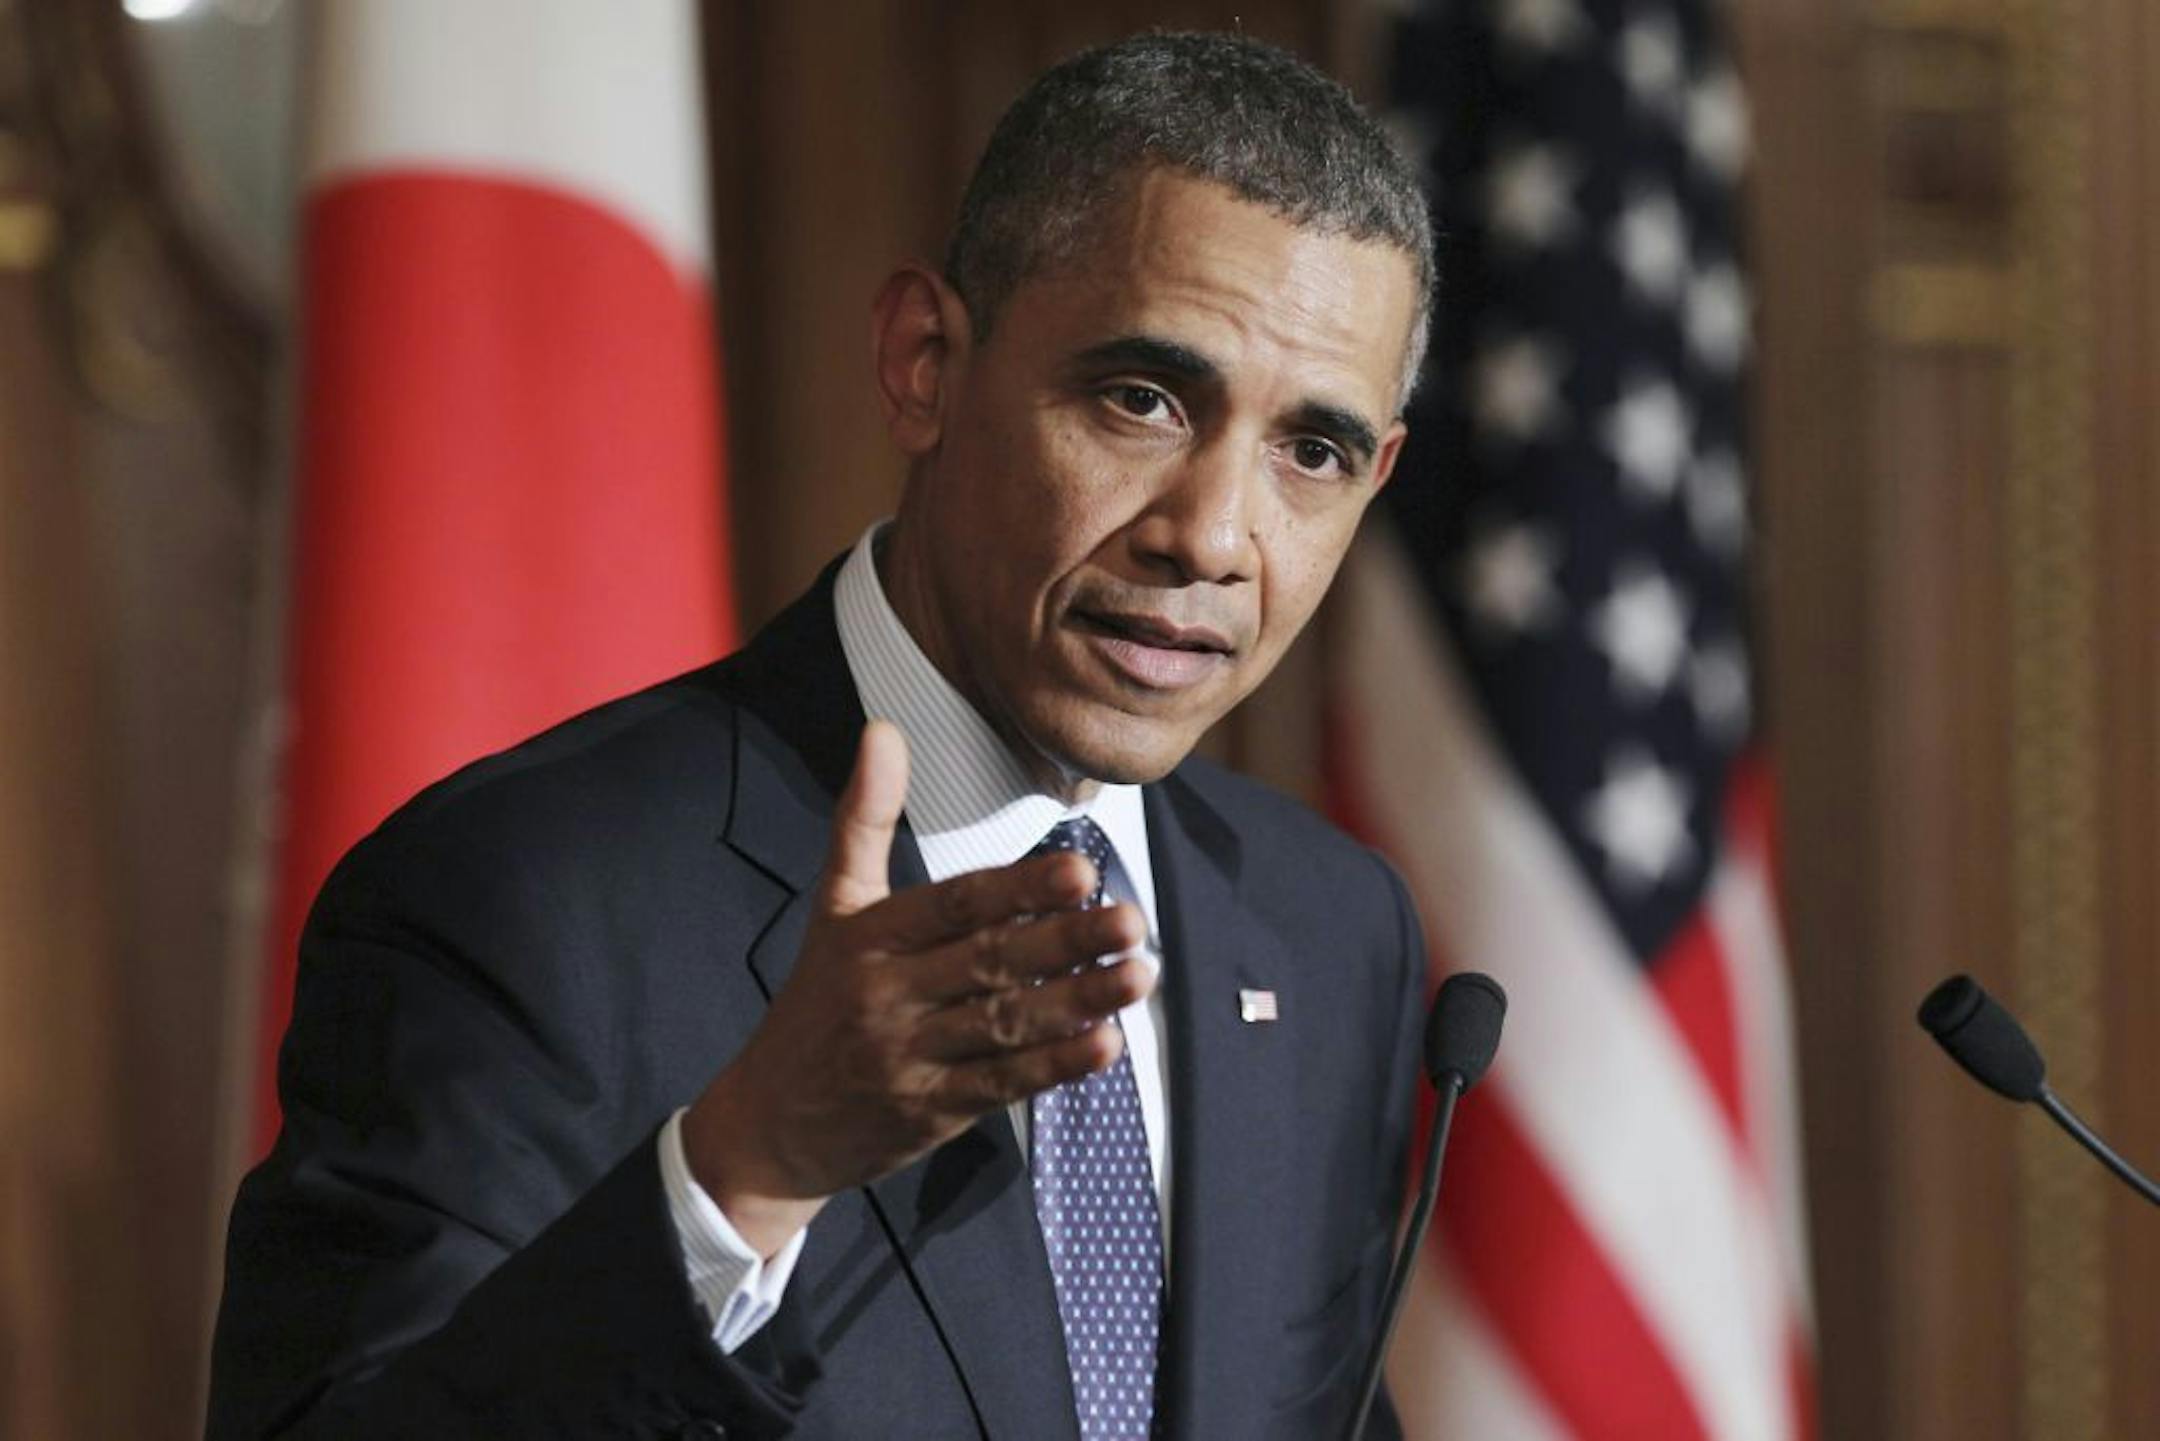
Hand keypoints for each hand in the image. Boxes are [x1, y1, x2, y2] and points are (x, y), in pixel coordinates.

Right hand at [681, 720, 1152, 1255]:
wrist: (769, 1124)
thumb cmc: (816, 1003)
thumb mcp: (832, 907)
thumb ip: (863, 819)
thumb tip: (883, 730)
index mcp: (871, 936)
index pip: (954, 905)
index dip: (1018, 888)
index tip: (1079, 870)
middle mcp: (888, 993)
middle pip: (989, 962)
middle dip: (1065, 941)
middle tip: (1130, 919)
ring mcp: (910, 1057)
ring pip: (1004, 1023)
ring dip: (1077, 1001)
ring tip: (1137, 975)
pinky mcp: (930, 1112)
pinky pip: (1000, 1084)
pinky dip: (1053, 1066)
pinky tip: (1103, 1045)